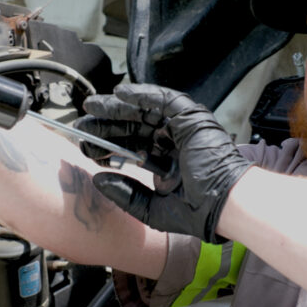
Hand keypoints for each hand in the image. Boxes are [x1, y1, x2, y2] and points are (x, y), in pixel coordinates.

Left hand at [75, 84, 251, 242]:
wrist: (225, 206)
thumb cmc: (198, 211)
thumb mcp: (152, 208)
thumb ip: (126, 194)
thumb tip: (98, 179)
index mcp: (164, 161)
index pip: (129, 145)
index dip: (106, 143)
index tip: (85, 145)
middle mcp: (171, 141)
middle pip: (132, 126)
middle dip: (106, 124)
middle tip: (81, 124)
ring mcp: (181, 127)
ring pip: (143, 111)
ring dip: (117, 107)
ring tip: (93, 107)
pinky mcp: (191, 117)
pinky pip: (164, 99)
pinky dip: (142, 95)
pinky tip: (120, 95)